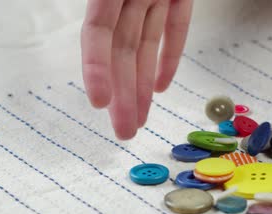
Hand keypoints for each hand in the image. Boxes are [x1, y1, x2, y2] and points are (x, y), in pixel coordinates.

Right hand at [81, 0, 192, 139]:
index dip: (97, 67)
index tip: (100, 102)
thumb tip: (101, 23)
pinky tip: (160, 88)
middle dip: (124, 93)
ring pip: (145, 45)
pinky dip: (168, 57)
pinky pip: (174, 27)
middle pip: (123, 50)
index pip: (98, 32)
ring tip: (138, 120)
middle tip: (125, 131)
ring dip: (141, 85)